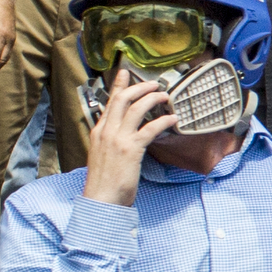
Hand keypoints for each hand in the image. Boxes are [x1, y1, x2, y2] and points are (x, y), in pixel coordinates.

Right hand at [84, 67, 173, 203]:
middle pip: (122, 99)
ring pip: (136, 108)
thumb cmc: (104, 181)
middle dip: (139, 87)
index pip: (109, 102)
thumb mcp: (102, 155)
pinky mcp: (131, 149)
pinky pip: (150, 128)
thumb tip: (122, 135)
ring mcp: (118, 139)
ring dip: (153, 98)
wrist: (101, 198)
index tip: (125, 73)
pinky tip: (173, 120)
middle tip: (154, 84)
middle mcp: (106, 131)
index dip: (119, 86)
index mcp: (99, 132)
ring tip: (165, 97)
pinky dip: (163, 121)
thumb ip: (110, 141)